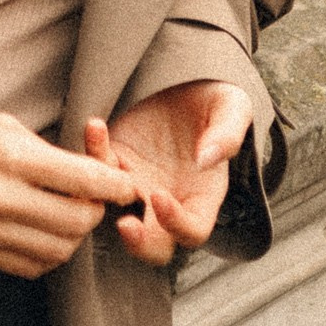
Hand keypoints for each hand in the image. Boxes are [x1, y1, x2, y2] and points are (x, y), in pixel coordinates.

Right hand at [0, 94, 140, 277]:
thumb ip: (44, 153)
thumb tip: (86, 176)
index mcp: (8, 155)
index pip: (84, 181)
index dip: (116, 186)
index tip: (126, 186)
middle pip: (77, 221)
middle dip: (97, 212)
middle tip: (96, 199)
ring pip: (58, 250)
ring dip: (73, 235)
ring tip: (68, 215)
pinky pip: (30, 267)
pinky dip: (47, 254)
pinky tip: (42, 232)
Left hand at [95, 82, 253, 266]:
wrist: (187, 80)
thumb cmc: (215, 100)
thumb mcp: (232, 107)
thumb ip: (227, 134)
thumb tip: (208, 159)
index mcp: (203, 195)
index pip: (192, 231)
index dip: (177, 224)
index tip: (160, 197)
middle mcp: (170, 198)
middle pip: (154, 245)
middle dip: (139, 243)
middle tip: (125, 225)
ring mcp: (139, 182)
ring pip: (116, 214)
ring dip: (102, 196)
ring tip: (102, 157)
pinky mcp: (116, 158)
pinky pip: (98, 167)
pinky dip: (93, 150)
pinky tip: (95, 126)